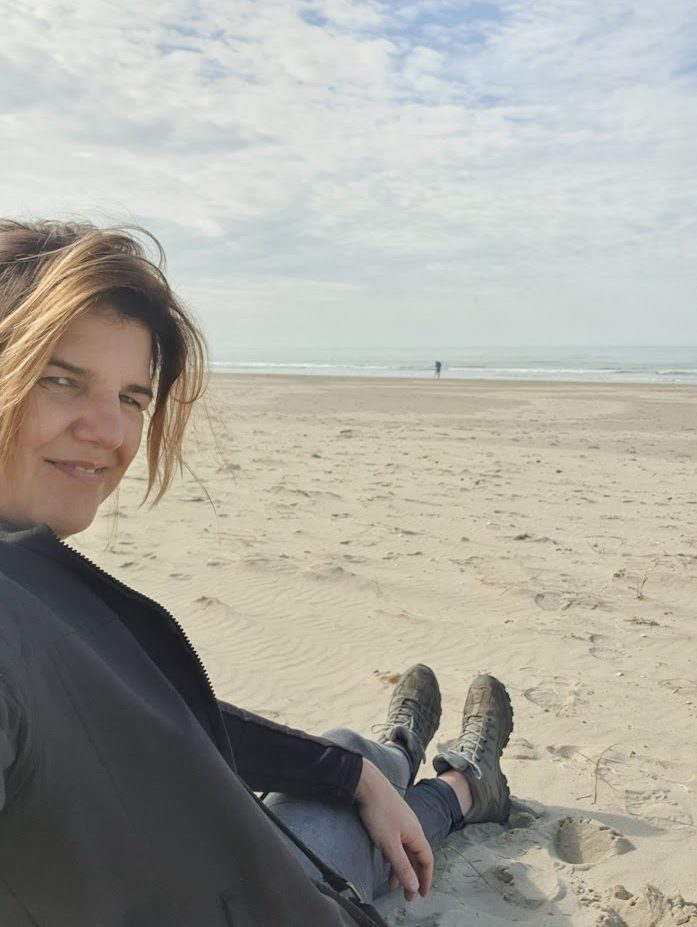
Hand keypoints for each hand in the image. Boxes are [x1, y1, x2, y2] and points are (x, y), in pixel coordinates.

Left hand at [354, 758, 432, 901]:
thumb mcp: (389, 844)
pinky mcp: (392, 818)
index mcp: (416, 834)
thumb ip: (402, 866)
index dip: (426, 878)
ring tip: (391, 884)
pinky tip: (385, 862)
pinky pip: (397, 843)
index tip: (421, 894)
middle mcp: (412, 829)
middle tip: (407, 896)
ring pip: (405, 851)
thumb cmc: (379, 813)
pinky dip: (393, 856)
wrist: (367, 784)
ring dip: (401, 868)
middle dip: (412, 877)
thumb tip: (415, 886)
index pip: (427, 860)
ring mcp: (402, 823)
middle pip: (416, 857)